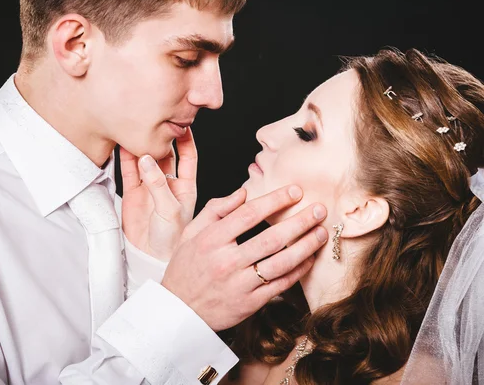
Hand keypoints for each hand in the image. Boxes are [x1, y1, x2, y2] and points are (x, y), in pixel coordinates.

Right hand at [120, 128, 197, 260]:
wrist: (149, 258)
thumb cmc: (170, 240)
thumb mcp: (170, 210)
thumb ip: (158, 184)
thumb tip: (147, 159)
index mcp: (186, 186)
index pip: (189, 156)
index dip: (186, 140)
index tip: (181, 123)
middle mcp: (168, 183)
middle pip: (166, 154)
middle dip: (161, 138)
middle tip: (154, 123)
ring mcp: (150, 187)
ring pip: (146, 160)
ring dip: (141, 146)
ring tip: (135, 130)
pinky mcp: (132, 193)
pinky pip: (128, 170)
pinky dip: (124, 158)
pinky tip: (121, 144)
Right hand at [161, 185, 327, 330]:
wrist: (179, 310)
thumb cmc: (185, 268)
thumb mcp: (191, 233)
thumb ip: (215, 210)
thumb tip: (243, 192)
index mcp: (211, 240)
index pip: (248, 214)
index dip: (275, 200)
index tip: (295, 191)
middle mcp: (226, 262)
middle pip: (271, 238)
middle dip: (300, 222)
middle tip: (319, 210)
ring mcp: (239, 284)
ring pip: (280, 263)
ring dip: (305, 246)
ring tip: (321, 233)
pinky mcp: (249, 303)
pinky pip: (280, 285)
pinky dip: (298, 271)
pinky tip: (310, 258)